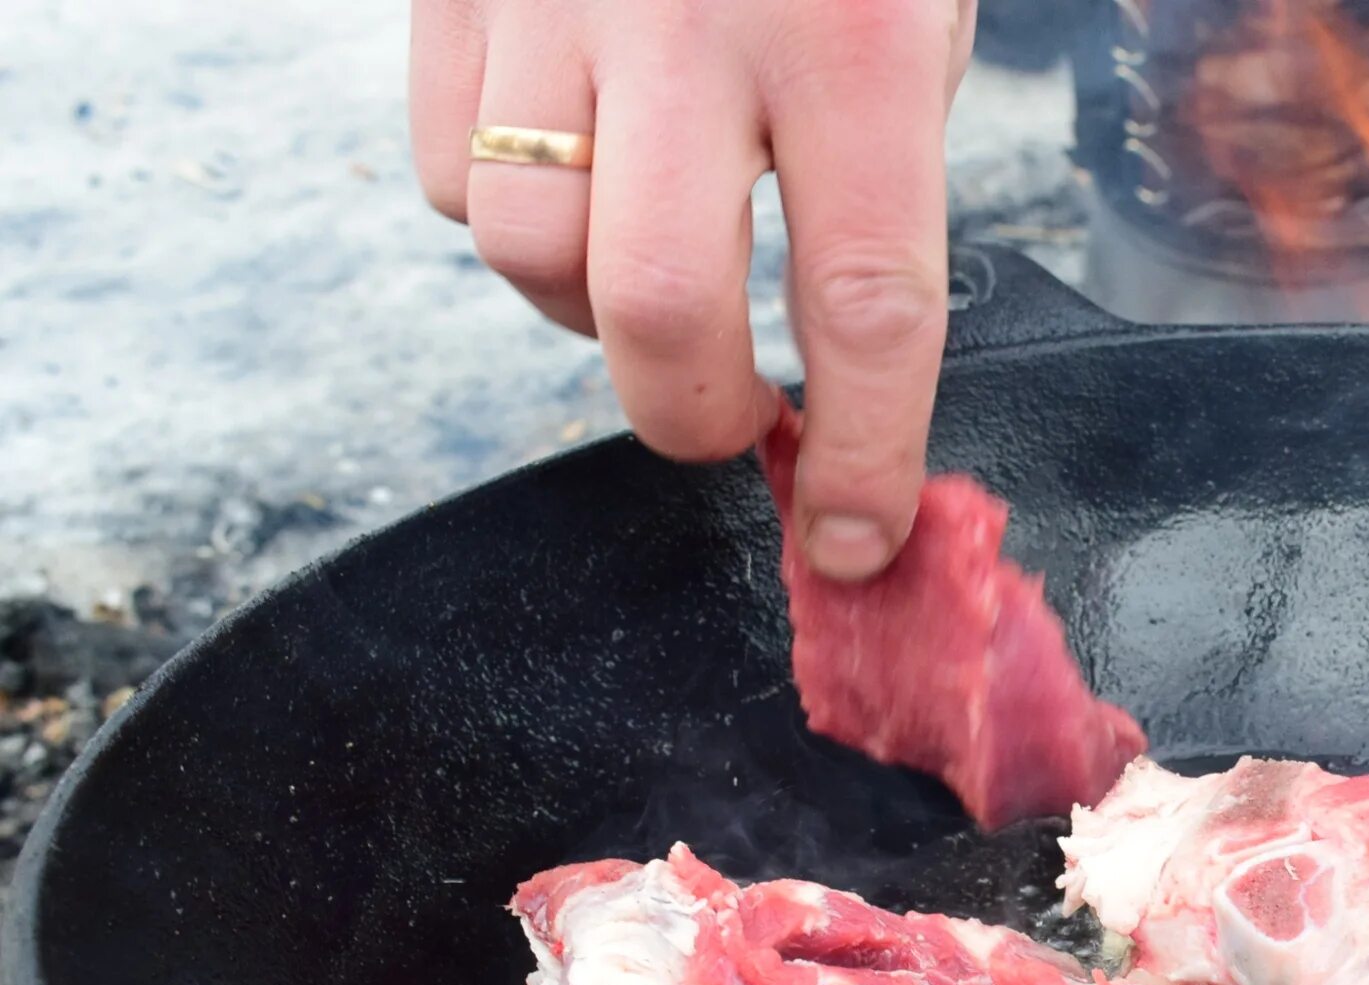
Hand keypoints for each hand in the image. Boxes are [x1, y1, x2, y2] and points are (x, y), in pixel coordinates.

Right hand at [410, 0, 977, 577]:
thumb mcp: (918, 10)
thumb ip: (882, 168)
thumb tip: (844, 366)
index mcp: (858, 35)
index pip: (864, 302)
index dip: (864, 452)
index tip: (853, 537)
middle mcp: (694, 18)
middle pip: (650, 309)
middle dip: (693, 414)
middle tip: (736, 421)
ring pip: (522, 253)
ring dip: (589, 316)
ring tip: (655, 272)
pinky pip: (440, 179)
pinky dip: (501, 222)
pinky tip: (571, 174)